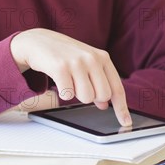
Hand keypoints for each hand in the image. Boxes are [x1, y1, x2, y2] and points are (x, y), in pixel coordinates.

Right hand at [10, 28, 130, 125]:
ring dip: (76, 95)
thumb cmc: (63, 55)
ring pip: (86, 97)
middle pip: (103, 96)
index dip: (121, 108)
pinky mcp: (60, 67)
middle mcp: (92, 58)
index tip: (126, 122)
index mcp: (102, 57)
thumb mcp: (84, 65)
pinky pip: (68, 95)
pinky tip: (59, 80)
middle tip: (79, 86)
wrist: (37, 41)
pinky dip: (63, 93)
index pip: (117, 88)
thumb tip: (105, 104)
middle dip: (92, 98)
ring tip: (68, 80)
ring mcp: (77, 62)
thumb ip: (97, 82)